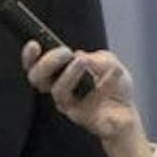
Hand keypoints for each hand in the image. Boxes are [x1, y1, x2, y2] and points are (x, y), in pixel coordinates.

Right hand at [20, 40, 153, 156]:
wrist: (126, 112)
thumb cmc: (114, 88)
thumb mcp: (110, 62)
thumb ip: (97, 57)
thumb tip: (79, 56)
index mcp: (62, 71)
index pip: (37, 63)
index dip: (30, 55)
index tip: (34, 44)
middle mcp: (59, 86)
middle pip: (36, 76)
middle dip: (47, 61)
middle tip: (64, 52)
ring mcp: (65, 100)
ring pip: (53, 87)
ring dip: (67, 72)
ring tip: (80, 61)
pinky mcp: (74, 112)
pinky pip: (68, 97)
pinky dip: (75, 78)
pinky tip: (87, 71)